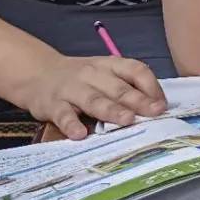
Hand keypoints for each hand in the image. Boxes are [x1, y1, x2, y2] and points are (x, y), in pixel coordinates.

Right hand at [15, 55, 166, 139]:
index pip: (135, 70)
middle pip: (118, 87)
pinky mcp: (52, 104)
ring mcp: (72, 88)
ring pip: (94, 99)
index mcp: (110, 65)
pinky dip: (71, 124)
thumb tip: (157, 106)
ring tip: (127, 120)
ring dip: (112, 110)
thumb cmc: (81, 79)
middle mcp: (93, 74)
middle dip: (138, 100)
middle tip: (154, 113)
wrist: (37, 73)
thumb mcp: (104, 75)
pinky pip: (63, 114)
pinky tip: (80, 134)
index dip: (151, 86)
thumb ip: (127, 87)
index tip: (162, 105)